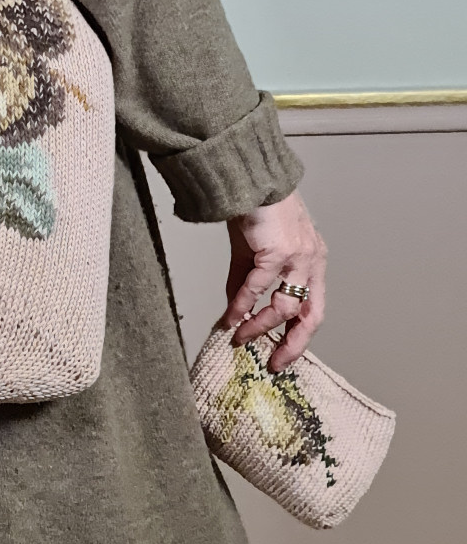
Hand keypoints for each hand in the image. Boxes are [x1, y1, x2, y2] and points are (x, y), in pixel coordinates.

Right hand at [217, 189, 326, 371]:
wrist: (250, 180)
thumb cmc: (256, 209)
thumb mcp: (253, 252)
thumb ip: (245, 282)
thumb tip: (235, 310)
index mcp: (312, 262)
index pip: (313, 309)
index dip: (299, 336)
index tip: (280, 355)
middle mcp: (312, 262)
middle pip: (311, 316)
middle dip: (292, 345)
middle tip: (274, 363)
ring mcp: (299, 257)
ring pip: (284, 307)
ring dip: (260, 326)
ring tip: (240, 336)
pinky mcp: (279, 250)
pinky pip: (259, 287)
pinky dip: (243, 305)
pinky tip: (230, 316)